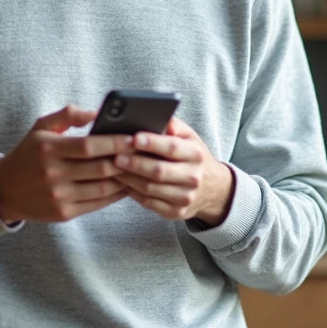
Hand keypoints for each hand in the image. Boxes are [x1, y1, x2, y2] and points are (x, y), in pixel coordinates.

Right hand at [0, 105, 135, 224]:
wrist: (4, 191)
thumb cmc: (28, 153)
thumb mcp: (41, 127)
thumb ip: (68, 115)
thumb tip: (96, 112)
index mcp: (48, 149)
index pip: (89, 146)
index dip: (114, 142)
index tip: (134, 137)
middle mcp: (53, 174)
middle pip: (100, 168)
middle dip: (126, 160)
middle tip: (144, 152)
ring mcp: (59, 196)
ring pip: (102, 188)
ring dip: (124, 178)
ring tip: (139, 168)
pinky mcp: (64, 212)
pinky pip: (97, 203)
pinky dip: (115, 195)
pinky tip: (125, 185)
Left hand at [114, 118, 233, 225]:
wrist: (213, 188)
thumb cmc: (193, 156)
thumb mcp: (190, 137)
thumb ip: (173, 125)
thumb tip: (155, 115)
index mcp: (196, 154)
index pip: (172, 148)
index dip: (152, 143)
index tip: (133, 137)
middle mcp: (193, 177)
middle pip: (159, 171)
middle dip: (135, 163)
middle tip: (115, 156)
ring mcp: (185, 197)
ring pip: (150, 189)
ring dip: (129, 179)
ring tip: (113, 169)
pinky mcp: (176, 212)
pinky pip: (149, 203)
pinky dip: (133, 192)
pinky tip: (122, 183)